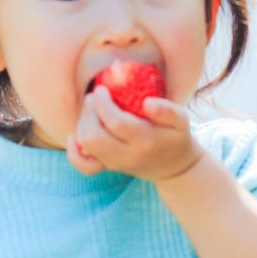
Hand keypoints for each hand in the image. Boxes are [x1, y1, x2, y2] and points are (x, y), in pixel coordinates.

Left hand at [66, 86, 202, 182]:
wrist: (174, 168)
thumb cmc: (176, 137)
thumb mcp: (182, 120)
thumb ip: (168, 110)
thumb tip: (146, 102)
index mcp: (146, 140)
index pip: (116, 123)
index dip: (103, 104)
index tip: (101, 89)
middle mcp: (128, 155)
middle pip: (94, 136)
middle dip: (89, 112)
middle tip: (94, 96)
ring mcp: (116, 164)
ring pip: (87, 146)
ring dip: (83, 123)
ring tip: (91, 108)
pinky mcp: (109, 168)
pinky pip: (84, 166)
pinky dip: (74, 151)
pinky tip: (76, 136)